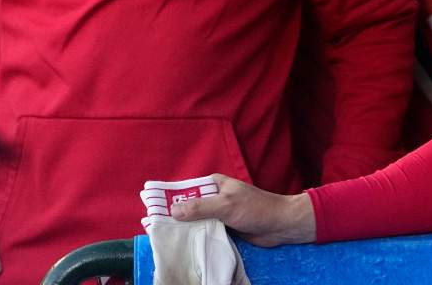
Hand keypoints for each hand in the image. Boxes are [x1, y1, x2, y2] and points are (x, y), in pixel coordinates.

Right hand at [169, 174, 315, 246]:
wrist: (280, 225)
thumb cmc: (256, 208)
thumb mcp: (226, 205)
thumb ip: (200, 207)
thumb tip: (173, 210)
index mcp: (214, 184)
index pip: (185, 189)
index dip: (169, 199)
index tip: (151, 210)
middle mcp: (214, 197)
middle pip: (188, 207)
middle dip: (175, 217)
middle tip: (156, 230)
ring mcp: (218, 213)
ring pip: (196, 221)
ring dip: (185, 230)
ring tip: (166, 240)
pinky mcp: (224, 228)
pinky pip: (205, 232)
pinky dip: (197, 237)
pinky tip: (185, 246)